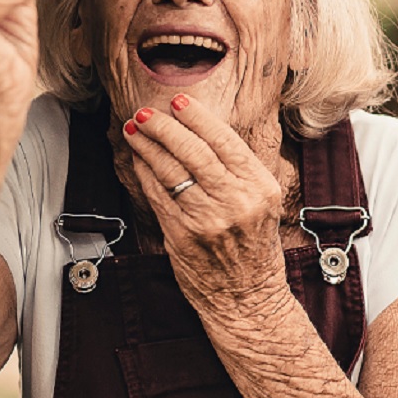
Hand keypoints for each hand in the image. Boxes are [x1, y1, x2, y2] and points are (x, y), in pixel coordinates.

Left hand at [122, 94, 288, 308]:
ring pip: (170, 171)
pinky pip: (157, 195)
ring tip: (134, 129)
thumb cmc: (254, 244)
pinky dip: (145, 173)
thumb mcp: (263, 201)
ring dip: (148, 146)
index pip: (224, 141)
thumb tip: (199, 128)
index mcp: (260, 187)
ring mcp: (207, 220)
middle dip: (165, 127)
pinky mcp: (182, 236)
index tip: (178, 101)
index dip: (197, 117)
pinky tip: (138, 159)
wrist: (248, 296)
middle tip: (146, 112)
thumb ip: (238, 168)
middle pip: (194, 152)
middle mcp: (236, 202)